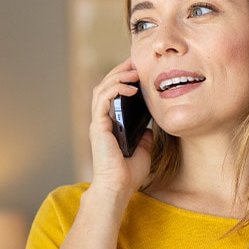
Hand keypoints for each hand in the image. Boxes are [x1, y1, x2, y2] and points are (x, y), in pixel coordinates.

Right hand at [88, 57, 153, 195]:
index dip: (123, 79)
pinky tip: (131, 87)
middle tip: (135, 61)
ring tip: (133, 69)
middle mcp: (101, 121)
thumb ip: (144, 137)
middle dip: (120, 71)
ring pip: (102, 88)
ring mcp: (98, 122)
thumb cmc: (128, 174)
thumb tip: (150, 128)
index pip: (113, 94)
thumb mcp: (143, 150)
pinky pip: (103, 99)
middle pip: (105, 85)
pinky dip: (116, 88)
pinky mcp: (98, 126)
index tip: (138, 70)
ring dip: (117, 75)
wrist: (118, 187)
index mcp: (110, 124)